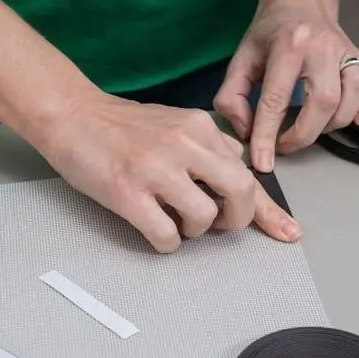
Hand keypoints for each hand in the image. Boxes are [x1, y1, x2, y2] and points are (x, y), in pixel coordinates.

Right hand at [38, 94, 300, 252]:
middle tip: (218, 226)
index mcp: (200, 126)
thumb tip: (235, 173)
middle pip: (240, 192)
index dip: (270, 209)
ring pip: (204, 218)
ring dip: (194, 231)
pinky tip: (154, 231)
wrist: (70, 114)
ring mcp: (156, 169)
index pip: (246, 169)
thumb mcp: (174, 122)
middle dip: (237, 220)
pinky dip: (166, 243)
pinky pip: (166, 235)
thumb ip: (207, 146)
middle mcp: (185, 144)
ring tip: (174, 221)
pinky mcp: (129, 193)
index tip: (288, 231)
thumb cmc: (118, 125)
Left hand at [214, 0, 358, 171]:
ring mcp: (347, 49)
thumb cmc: (269, 33)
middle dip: (305, 133)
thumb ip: (232, 97)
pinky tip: (355, 117)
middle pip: (324, 101)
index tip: (264, 161)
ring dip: (337, 121)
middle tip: (287, 144)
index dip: (267, 136)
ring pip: (355, 93)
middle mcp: (321, 46)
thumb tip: (246, 130)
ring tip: (316, 127)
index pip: (276, 99)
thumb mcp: (240, 60)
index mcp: (286, 45)